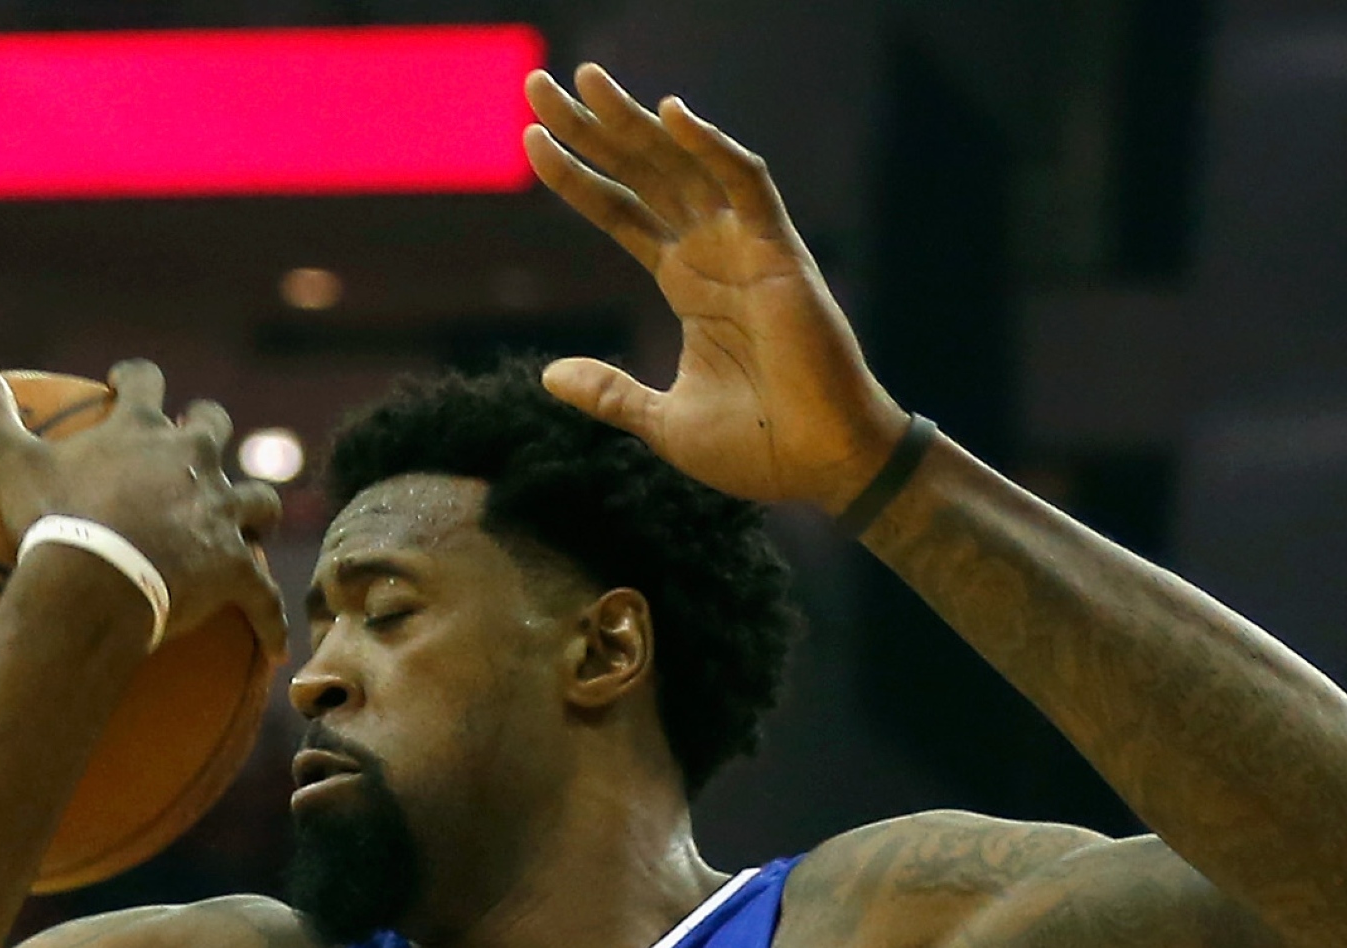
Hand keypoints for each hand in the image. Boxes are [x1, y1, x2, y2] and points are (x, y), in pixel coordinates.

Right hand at [0, 357, 288, 668]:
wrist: (94, 582)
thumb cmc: (53, 522)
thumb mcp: (12, 463)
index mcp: (141, 431)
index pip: (145, 381)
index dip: (137, 378)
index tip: (127, 383)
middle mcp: (192, 461)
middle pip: (213, 427)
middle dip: (207, 429)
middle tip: (196, 442)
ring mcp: (220, 514)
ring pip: (258, 499)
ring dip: (254, 511)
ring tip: (250, 527)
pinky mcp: (236, 569)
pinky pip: (263, 595)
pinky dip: (270, 617)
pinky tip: (274, 645)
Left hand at [523, 64, 910, 513]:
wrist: (819, 467)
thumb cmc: (757, 446)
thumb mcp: (660, 421)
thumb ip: (608, 392)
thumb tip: (548, 374)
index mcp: (686, 283)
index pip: (620, 211)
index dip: (575, 175)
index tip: (527, 139)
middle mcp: (712, 252)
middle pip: (641, 172)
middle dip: (591, 128)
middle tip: (537, 83)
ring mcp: (747, 247)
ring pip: (683, 164)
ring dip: (636, 121)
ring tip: (586, 81)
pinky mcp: (782, 254)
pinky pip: (748, 183)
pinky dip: (714, 147)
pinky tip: (673, 115)